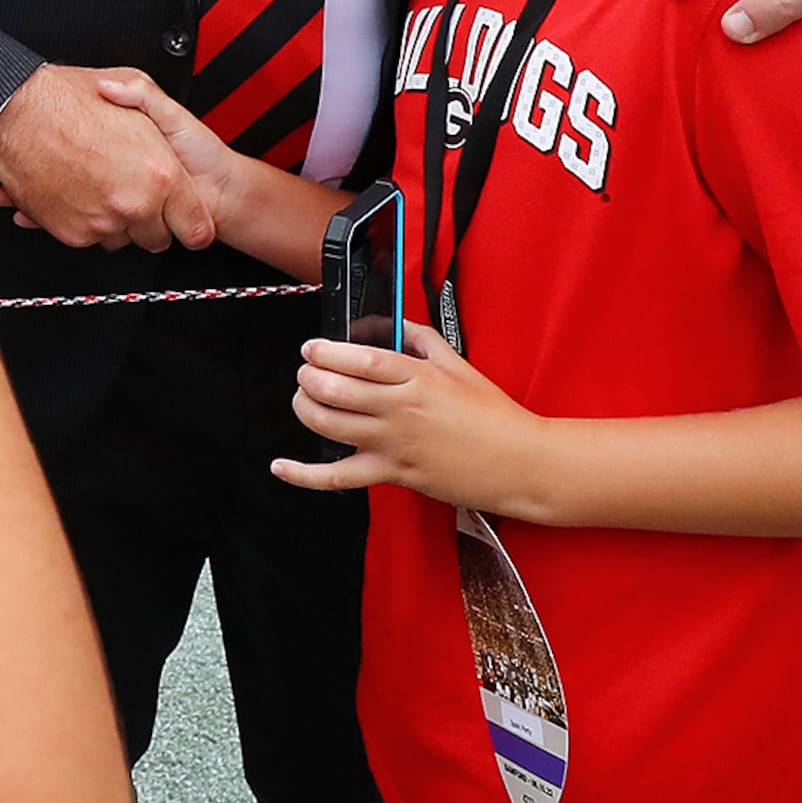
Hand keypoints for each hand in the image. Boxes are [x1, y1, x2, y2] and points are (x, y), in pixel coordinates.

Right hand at [0, 63, 212, 253]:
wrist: (16, 112)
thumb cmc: (69, 98)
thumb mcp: (134, 82)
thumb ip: (161, 112)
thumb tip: (168, 137)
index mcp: (160, 173)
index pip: (194, 228)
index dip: (188, 224)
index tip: (184, 222)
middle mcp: (133, 202)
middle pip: (155, 240)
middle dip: (148, 221)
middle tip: (134, 195)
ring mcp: (101, 220)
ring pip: (119, 240)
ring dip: (113, 221)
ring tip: (99, 187)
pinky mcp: (71, 231)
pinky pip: (88, 238)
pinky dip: (82, 220)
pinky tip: (76, 191)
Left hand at [273, 324, 551, 513]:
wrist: (520, 463)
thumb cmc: (493, 415)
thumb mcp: (458, 365)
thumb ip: (420, 339)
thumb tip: (386, 325)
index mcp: (418, 378)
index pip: (359, 359)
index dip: (326, 352)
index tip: (312, 348)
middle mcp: (401, 409)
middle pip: (335, 390)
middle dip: (308, 378)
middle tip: (306, 372)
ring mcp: (395, 444)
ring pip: (329, 426)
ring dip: (305, 409)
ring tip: (304, 399)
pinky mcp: (393, 474)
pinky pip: (339, 477)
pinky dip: (304, 475)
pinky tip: (281, 466)